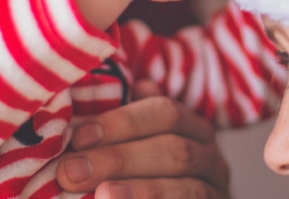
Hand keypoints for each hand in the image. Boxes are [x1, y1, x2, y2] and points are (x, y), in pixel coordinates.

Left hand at [56, 80, 230, 198]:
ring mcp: (215, 191)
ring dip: (141, 190)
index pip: (165, 113)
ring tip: (102, 195)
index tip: (79, 138)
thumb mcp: (134, 148)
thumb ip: (121, 128)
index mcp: (193, 128)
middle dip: (119, 160)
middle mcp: (210, 157)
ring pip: (186, 189)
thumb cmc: (139, 178)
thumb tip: (94, 99)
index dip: (122, 122)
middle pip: (173, 150)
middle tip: (72, 172)